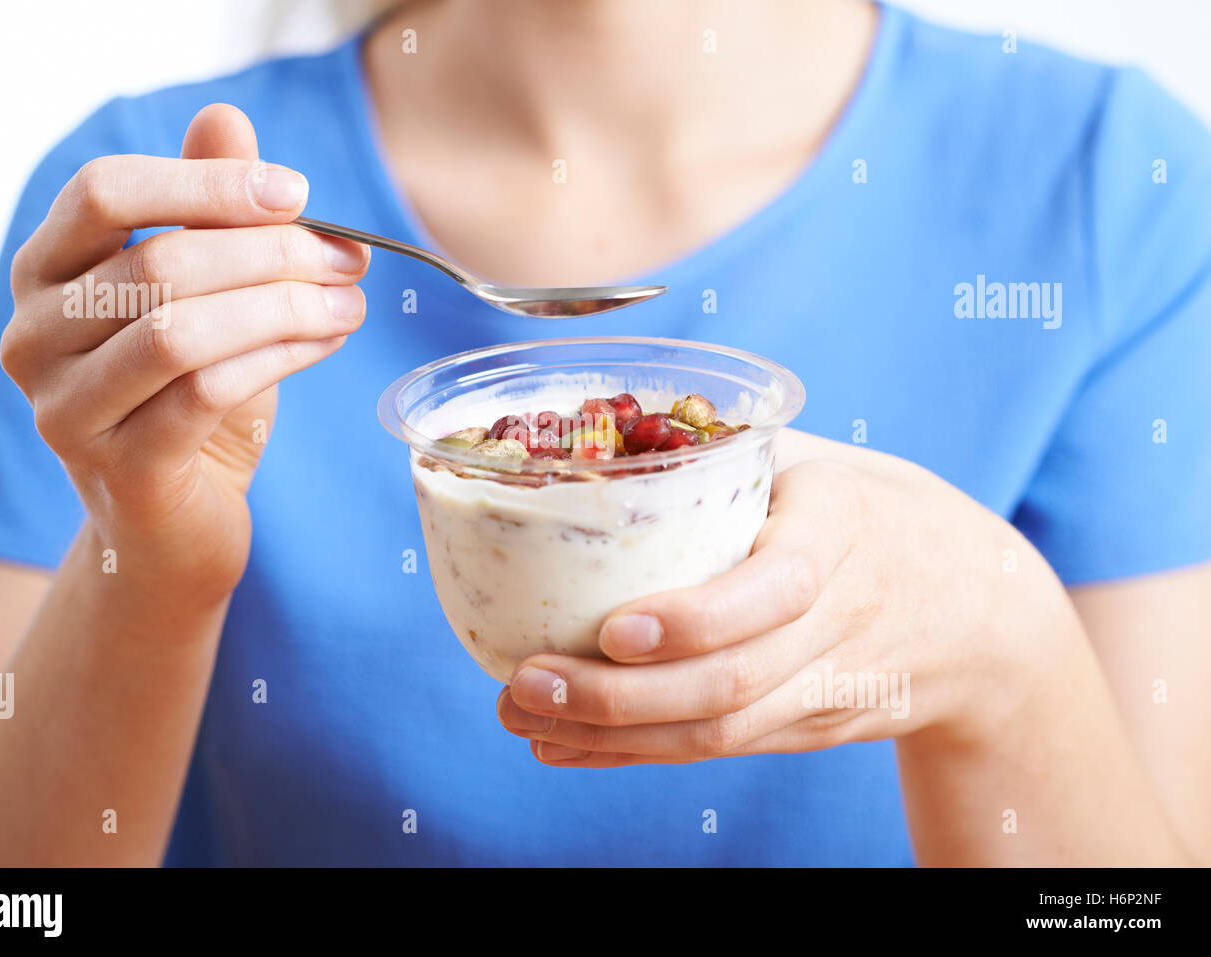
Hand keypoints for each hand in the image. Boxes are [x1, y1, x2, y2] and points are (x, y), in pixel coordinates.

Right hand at [1, 104, 367, 603]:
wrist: (173, 524)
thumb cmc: (188, 398)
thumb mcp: (201, 297)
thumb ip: (202, 210)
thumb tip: (226, 117)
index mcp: (44, 274)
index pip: (103, 192)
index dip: (206, 184)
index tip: (297, 192)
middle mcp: (33, 337)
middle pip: (158, 263)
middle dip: (273, 253)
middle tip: (349, 258)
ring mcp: (65, 408)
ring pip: (183, 330)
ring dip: (286, 307)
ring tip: (350, 304)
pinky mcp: (119, 468)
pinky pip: (208, 393)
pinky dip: (280, 358)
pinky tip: (326, 343)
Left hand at [497, 429, 1077, 765]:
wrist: (980, 608)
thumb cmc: (871, 510)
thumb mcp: (821, 460)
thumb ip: (731, 448)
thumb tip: (601, 419)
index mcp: (846, 530)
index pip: (777, 589)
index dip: (696, 620)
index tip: (614, 628)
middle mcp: (844, 618)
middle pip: (732, 681)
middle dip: (618, 696)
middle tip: (525, 684)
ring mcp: (832, 686)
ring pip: (719, 732)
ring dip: (610, 735)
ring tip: (523, 719)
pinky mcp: (813, 728)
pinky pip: (720, 751)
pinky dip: (637, 753)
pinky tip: (566, 746)